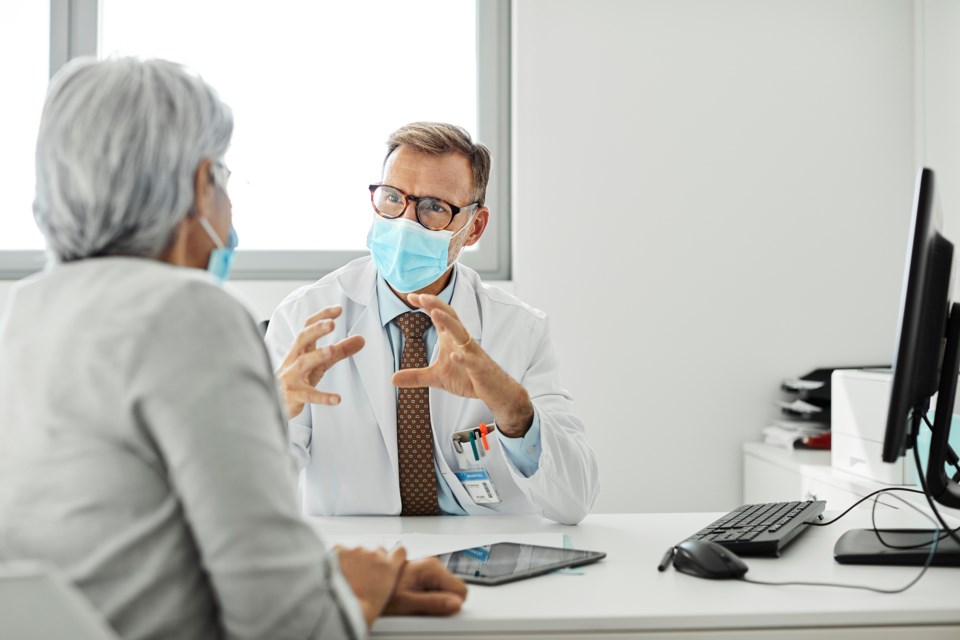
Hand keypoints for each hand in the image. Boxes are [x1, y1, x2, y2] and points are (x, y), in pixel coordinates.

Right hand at [276, 306, 363, 417]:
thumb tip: (361, 339)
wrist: (274, 402)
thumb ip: (340, 351)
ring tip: (332, 350)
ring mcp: (292, 377)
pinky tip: (337, 398)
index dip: (321, 317)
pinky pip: (309, 396)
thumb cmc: (297, 378)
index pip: (308, 327)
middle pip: (302, 339)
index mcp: (300, 349)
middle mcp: (294, 359)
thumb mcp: (320, 363)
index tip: (338, 309)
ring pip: (302, 363)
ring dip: (316, 355)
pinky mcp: (294, 396)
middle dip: (316, 330)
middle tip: (332, 324)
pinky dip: (322, 397)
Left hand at [336, 545, 405, 627]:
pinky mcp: (340, 551)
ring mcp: (357, 551)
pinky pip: (340, 551)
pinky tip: (337, 572)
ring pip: (357, 552)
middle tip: (362, 575)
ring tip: (347, 577)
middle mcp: (375, 555)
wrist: (343, 609)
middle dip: (371, 560)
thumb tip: (380, 575)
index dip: (394, 555)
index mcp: (389, 566)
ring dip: (354, 560)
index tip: (390, 558)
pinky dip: (339, 559)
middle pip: (376, 551)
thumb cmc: (363, 608)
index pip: (399, 551)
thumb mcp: (385, 594)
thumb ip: (385, 578)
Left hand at [384, 556, 467, 615]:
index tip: (436, 609)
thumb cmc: (382, 593)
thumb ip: (434, 603)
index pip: (461, 589)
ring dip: (433, 597)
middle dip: (442, 600)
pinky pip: (435, 586)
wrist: (364, 586)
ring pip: (444, 588)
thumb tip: (456, 603)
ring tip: (413, 601)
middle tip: (420, 606)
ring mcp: (427, 567)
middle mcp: (431, 563)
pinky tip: (411, 596)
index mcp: (431, 567)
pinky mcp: (422, 572)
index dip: (451, 603)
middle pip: (453, 588)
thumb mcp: (408, 603)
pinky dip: (427, 594)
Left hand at [391, 293, 533, 436]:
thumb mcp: (437, 378)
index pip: (439, 317)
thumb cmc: (469, 378)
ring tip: (435, 313)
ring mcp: (473, 354)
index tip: (410, 296)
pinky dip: (463, 357)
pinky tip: (454, 355)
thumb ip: (416, 376)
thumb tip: (392, 379)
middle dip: (436, 305)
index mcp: (452, 339)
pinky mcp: (480, 368)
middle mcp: (462, 341)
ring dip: (448, 322)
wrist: (495, 391)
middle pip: (450, 317)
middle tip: (421, 296)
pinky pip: (472, 361)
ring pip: (461, 333)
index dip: (426, 305)